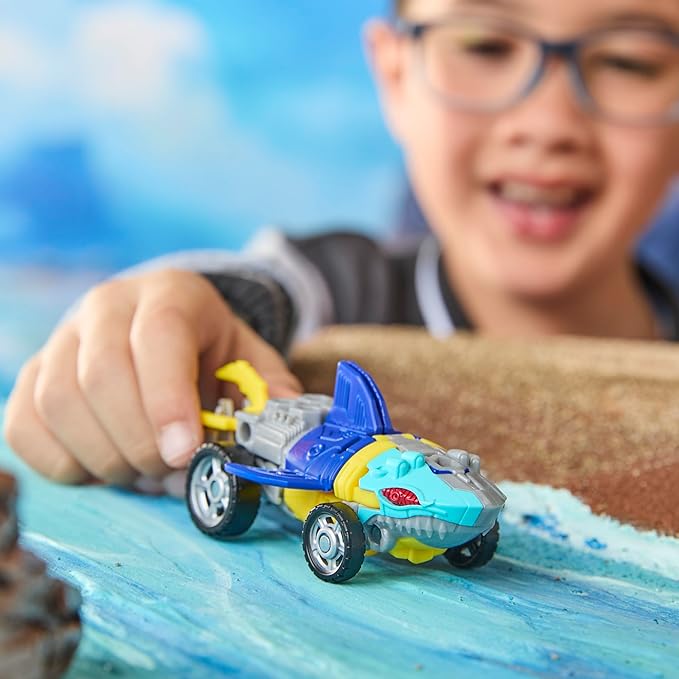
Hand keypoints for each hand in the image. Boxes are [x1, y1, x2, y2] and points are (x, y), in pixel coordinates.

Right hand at [3, 269, 300, 484]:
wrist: (162, 325)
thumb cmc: (209, 350)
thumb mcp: (250, 361)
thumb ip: (271, 395)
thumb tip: (287, 440)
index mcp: (170, 295)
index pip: (158, 338)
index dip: (167, 400)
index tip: (184, 453)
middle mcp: (106, 306)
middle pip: (102, 375)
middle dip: (139, 441)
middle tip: (170, 469)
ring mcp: (62, 339)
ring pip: (59, 402)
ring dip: (104, 456)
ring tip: (142, 470)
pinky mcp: (32, 374)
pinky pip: (24, 424)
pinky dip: (62, 461)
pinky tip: (102, 466)